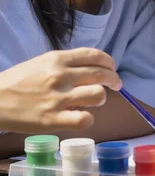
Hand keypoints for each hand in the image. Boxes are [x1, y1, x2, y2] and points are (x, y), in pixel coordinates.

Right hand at [0, 48, 121, 132]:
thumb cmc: (18, 81)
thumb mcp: (41, 63)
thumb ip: (66, 64)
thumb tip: (92, 68)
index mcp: (58, 59)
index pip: (95, 55)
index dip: (109, 62)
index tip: (112, 68)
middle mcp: (61, 76)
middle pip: (102, 75)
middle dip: (114, 80)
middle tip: (116, 85)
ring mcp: (58, 98)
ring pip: (98, 95)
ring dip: (101, 98)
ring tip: (94, 101)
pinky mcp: (53, 119)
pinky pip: (84, 119)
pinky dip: (87, 119)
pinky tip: (81, 117)